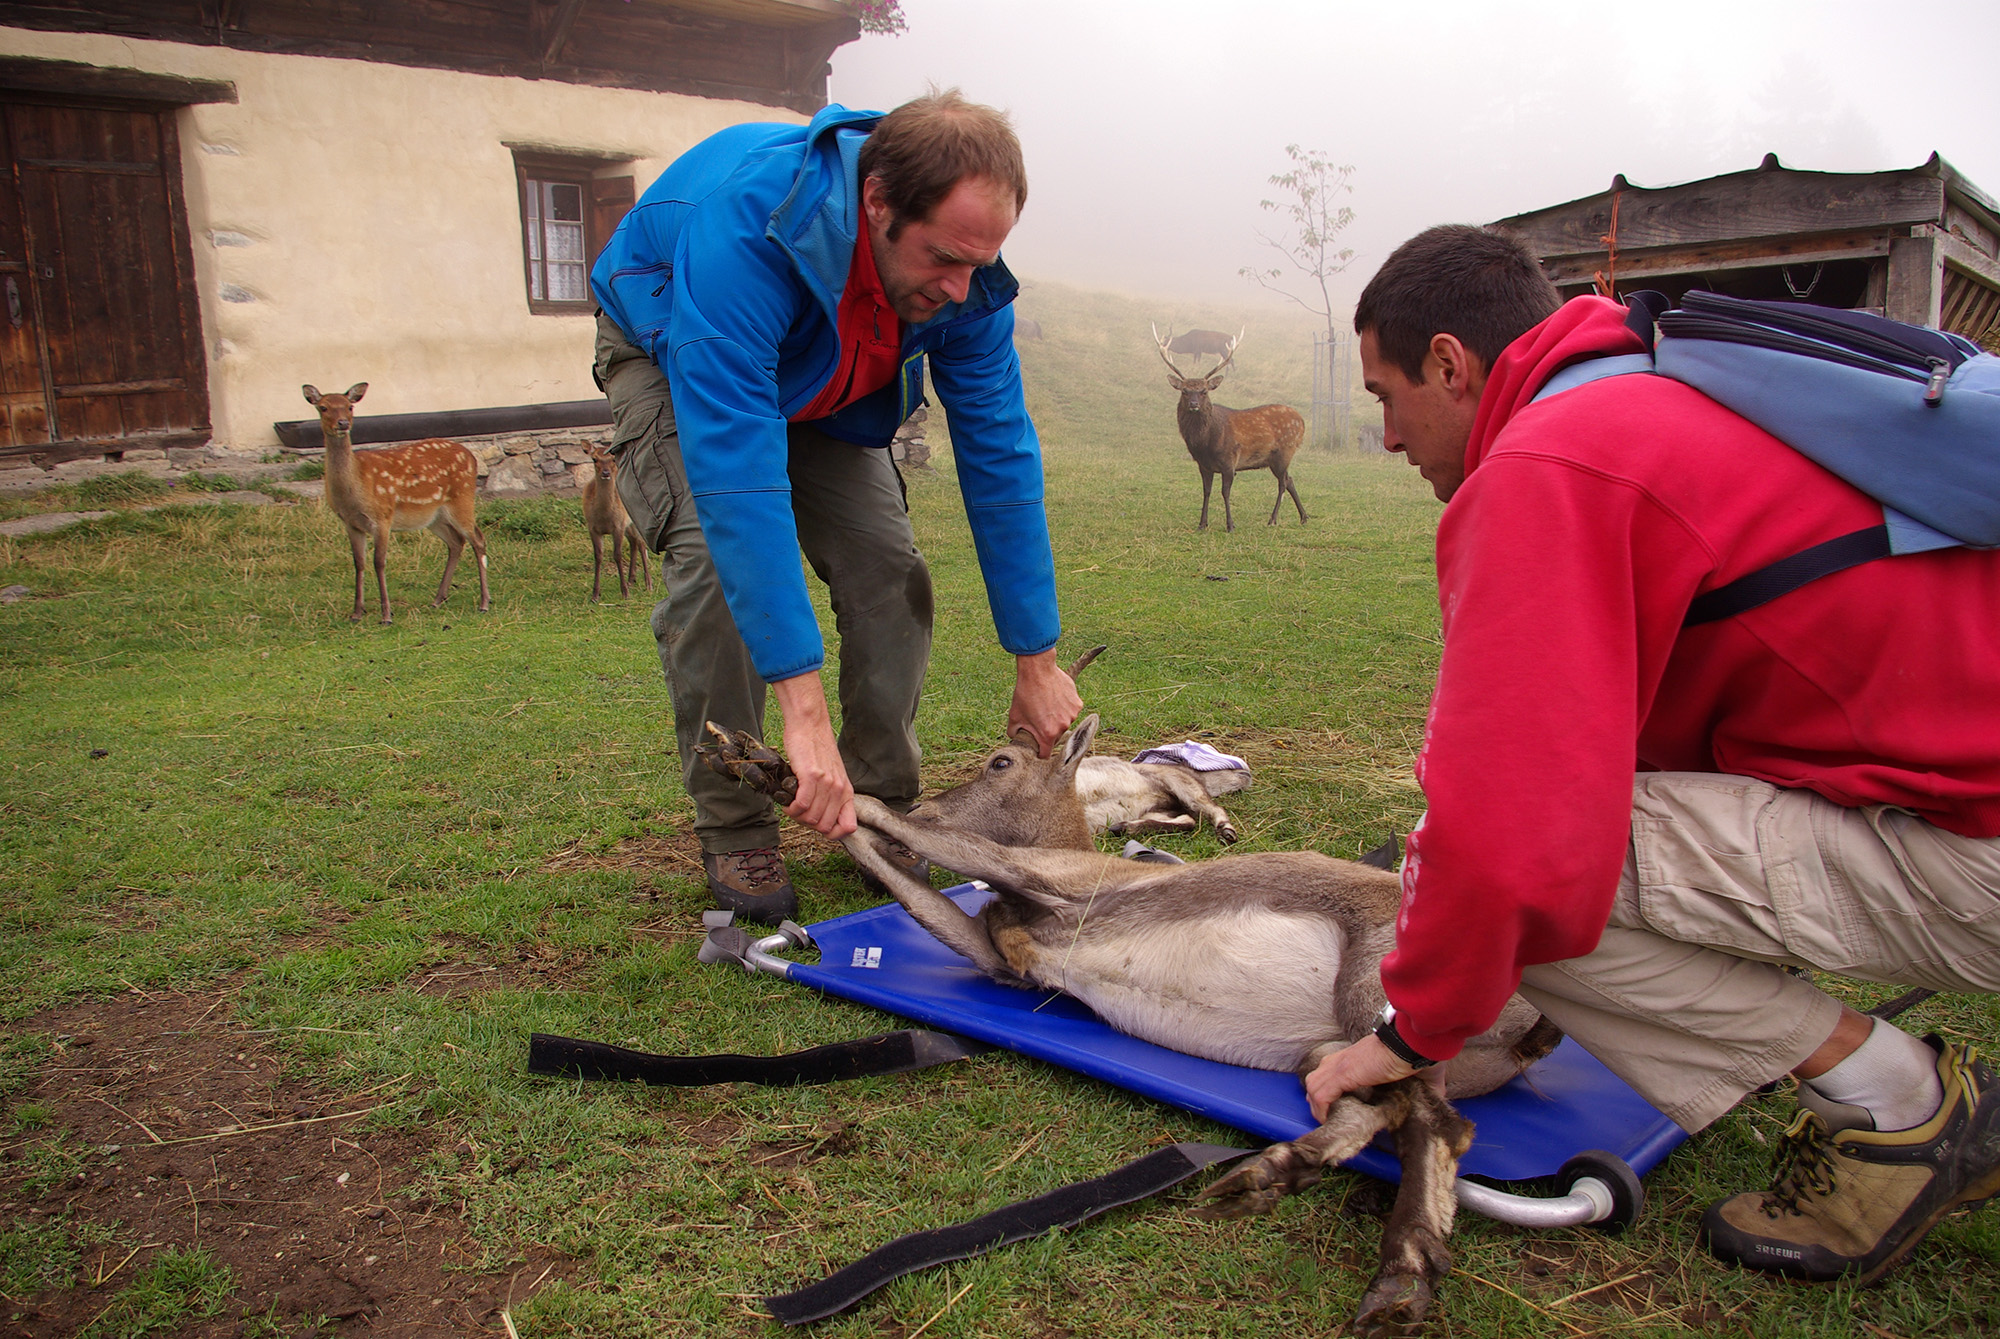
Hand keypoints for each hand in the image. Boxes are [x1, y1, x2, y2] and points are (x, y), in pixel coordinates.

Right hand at [770, 673, 856, 838]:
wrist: (810, 725)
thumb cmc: (816, 749)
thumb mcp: (831, 775)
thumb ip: (830, 796)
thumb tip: (818, 817)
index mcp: (847, 792)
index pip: (848, 828)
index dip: (831, 833)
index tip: (816, 824)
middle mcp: (839, 790)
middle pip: (823, 827)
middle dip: (807, 825)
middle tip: (798, 813)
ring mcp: (827, 784)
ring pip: (811, 819)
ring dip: (796, 816)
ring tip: (791, 805)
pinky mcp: (811, 776)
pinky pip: (801, 805)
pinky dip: (791, 808)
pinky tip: (787, 801)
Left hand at [1007, 648, 1083, 757]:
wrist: (1037, 670)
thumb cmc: (1025, 693)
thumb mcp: (1014, 716)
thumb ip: (1015, 733)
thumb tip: (1017, 739)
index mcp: (1047, 733)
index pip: (1046, 754)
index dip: (1040, 751)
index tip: (1037, 746)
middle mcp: (1063, 726)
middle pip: (1055, 737)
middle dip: (1047, 731)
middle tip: (1039, 718)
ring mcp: (1072, 714)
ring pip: (1064, 723)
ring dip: (1057, 718)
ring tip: (1046, 704)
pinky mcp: (1077, 703)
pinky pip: (1071, 710)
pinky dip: (1064, 707)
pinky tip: (1055, 697)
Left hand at [1302, 1034, 1446, 1121]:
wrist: (1415, 1043)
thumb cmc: (1418, 1053)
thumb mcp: (1417, 1074)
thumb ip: (1425, 1087)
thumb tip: (1438, 1100)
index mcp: (1357, 1057)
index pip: (1330, 1071)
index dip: (1330, 1090)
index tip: (1337, 1107)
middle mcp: (1343, 1059)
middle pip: (1316, 1078)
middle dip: (1319, 1100)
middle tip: (1329, 1117)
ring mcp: (1341, 1065)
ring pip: (1314, 1086)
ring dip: (1318, 1107)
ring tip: (1329, 1122)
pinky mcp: (1343, 1073)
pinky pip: (1321, 1094)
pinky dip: (1321, 1110)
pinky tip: (1330, 1121)